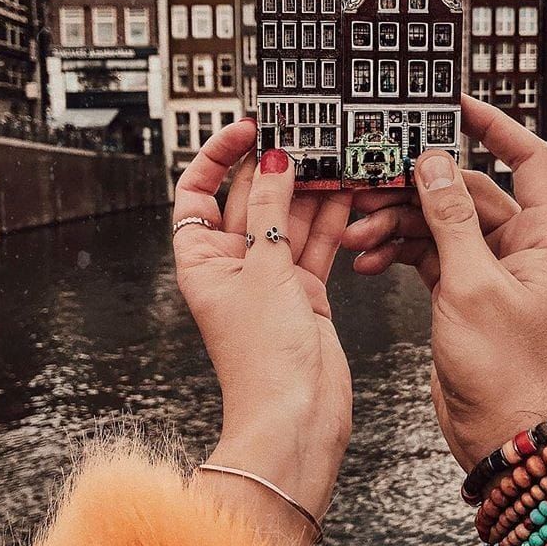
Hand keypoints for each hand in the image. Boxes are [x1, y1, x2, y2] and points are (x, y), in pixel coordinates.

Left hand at [173, 120, 352, 545]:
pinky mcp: (304, 292)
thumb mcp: (263, 269)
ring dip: (310, 190)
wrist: (297, 416)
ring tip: (333, 157)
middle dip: (276, 168)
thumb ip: (270, 210)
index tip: (248, 128)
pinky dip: (331, 220)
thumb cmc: (263, 358)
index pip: (199, 191)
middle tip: (305, 137)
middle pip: (249, 200)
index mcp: (202, 259)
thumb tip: (273, 161)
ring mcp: (270, 279)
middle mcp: (234, 265)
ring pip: (289, 219)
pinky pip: (316, 244)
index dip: (219, 156)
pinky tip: (347, 193)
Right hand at [342, 97, 546, 470]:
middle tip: (372, 185)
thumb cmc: (507, 371)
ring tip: (359, 233)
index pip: (529, 158)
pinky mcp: (464, 289)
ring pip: (440, 223)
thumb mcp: (472, 285)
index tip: (455, 106)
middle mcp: (524, 247)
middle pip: (467, 192)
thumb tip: (435, 163)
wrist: (502, 432)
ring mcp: (491, 268)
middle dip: (417, 191)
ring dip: (399, 224)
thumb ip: (451, 220)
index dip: (495, 126)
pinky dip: (400, 251)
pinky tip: (370, 258)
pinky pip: (429, 253)